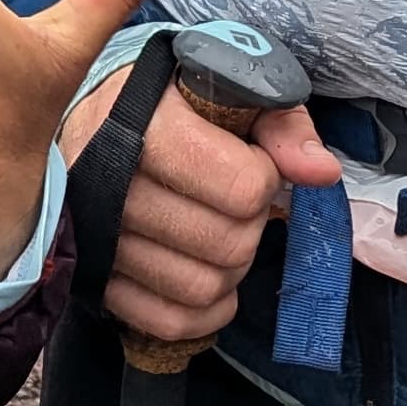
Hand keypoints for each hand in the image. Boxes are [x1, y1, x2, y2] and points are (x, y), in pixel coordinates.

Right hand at [57, 57, 339, 347]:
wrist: (84, 114)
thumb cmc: (166, 97)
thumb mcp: (226, 85)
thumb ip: (280, 124)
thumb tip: (322, 172)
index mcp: (147, 127)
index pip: (244, 188)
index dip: (263, 176)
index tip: (248, 157)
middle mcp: (111, 185)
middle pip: (228, 245)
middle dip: (250, 225)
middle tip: (235, 199)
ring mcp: (96, 239)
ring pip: (202, 288)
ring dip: (229, 269)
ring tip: (217, 231)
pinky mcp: (93, 277)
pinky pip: (169, 320)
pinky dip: (203, 311)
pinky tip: (206, 276)